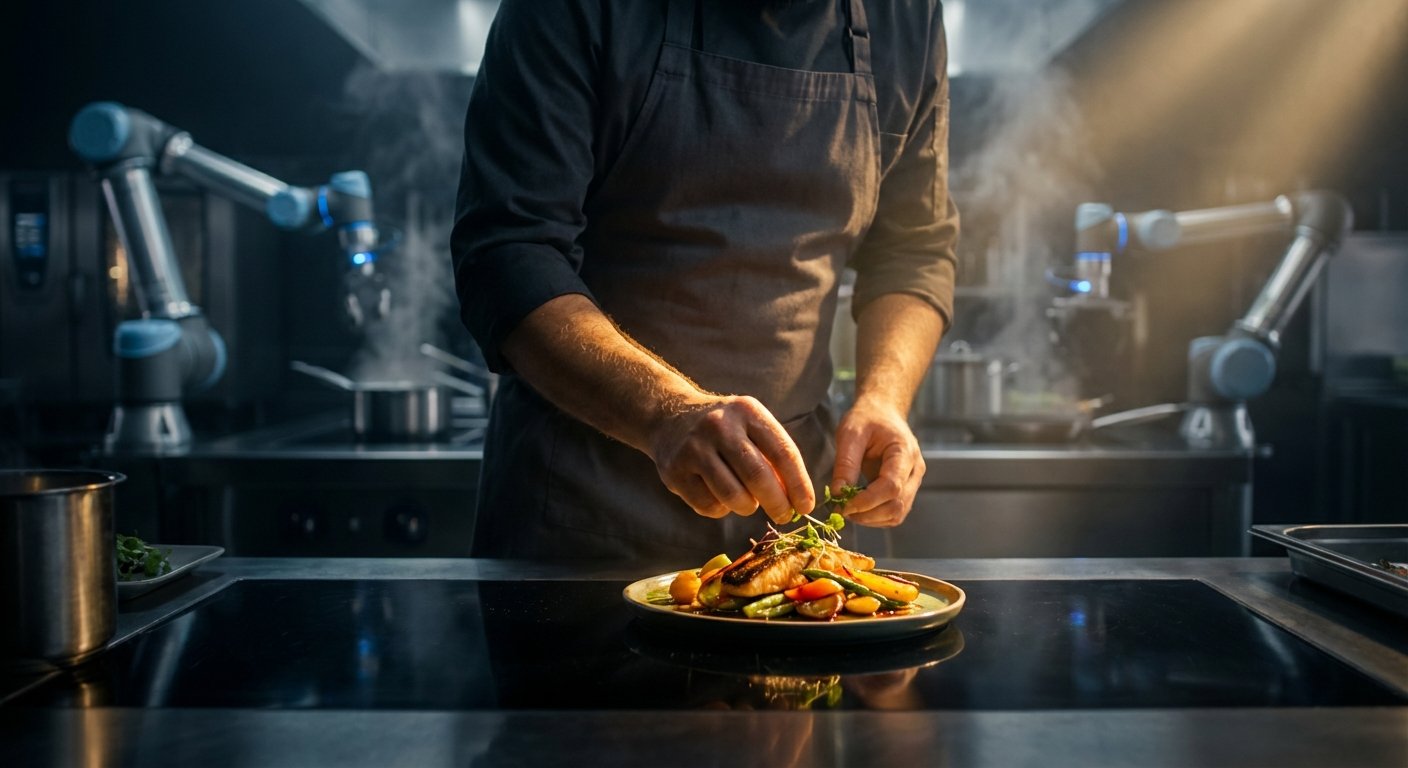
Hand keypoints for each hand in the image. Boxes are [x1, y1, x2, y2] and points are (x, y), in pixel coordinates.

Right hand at [649, 395, 815, 523]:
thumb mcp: (751, 428)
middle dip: (777, 504)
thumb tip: (797, 500)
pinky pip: (708, 505)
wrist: (670, 418)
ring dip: (747, 507)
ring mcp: (694, 448)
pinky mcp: (675, 471)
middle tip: (784, 516)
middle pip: (758, 476)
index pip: (783, 452)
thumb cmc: (725, 430)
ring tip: (748, 503)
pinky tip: (721, 498)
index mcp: (747, 411)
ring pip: (732, 495)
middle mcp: (720, 426)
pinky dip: (722, 510)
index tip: (806, 507)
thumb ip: (774, 457)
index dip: (799, 484)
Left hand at [831, 400, 924, 526]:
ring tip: (847, 509)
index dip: (867, 501)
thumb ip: (846, 464)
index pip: (891, 487)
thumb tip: (838, 494)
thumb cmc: (867, 419)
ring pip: (897, 514)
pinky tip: (858, 508)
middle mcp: (914, 470)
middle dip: (867, 514)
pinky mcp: (905, 489)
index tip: (843, 505)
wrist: (882, 412)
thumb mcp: (850, 434)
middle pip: (897, 505)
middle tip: (841, 510)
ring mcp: (913, 481)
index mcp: (904, 452)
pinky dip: (875, 517)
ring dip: (871, 519)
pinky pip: (894, 512)